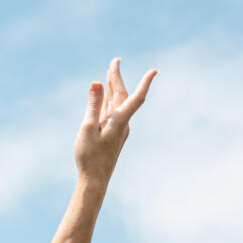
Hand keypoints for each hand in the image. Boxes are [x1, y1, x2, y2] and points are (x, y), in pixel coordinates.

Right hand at [73, 58, 155, 188]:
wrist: (95, 181)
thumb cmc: (89, 157)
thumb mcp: (87, 128)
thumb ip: (93, 104)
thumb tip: (96, 83)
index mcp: (119, 121)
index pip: (136, 97)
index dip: (146, 83)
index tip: (155, 70)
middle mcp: (122, 124)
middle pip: (122, 95)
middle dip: (117, 77)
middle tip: (115, 61)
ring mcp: (119, 130)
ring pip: (117, 103)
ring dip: (113, 87)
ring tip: (110, 73)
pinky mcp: (114, 135)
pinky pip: (113, 112)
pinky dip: (109, 101)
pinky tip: (105, 97)